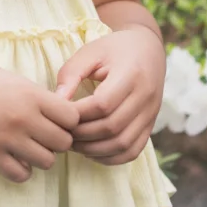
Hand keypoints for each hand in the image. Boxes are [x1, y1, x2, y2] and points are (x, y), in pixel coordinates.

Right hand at [0, 55, 81, 185]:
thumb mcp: (3, 74)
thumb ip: (28, 91)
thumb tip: (46, 103)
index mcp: (29, 93)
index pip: (72, 117)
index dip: (68, 119)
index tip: (56, 117)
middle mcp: (23, 118)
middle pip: (63, 143)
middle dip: (56, 140)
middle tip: (42, 133)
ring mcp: (5, 139)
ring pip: (46, 162)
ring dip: (39, 156)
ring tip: (25, 146)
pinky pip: (20, 174)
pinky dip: (20, 169)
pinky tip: (10, 157)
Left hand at [53, 27, 165, 165]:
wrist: (147, 49)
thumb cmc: (113, 49)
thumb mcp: (90, 52)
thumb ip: (70, 75)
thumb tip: (55, 104)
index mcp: (131, 74)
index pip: (103, 104)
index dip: (78, 115)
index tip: (59, 114)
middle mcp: (146, 97)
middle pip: (112, 127)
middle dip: (83, 134)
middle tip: (62, 132)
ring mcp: (151, 114)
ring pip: (123, 144)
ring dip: (95, 149)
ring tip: (74, 143)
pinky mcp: (150, 125)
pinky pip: (133, 151)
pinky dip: (111, 157)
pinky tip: (92, 151)